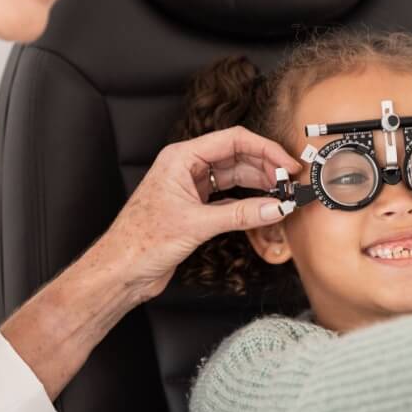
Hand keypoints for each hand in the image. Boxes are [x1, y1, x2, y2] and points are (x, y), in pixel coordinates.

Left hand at [99, 126, 301, 302]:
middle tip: (291, 181)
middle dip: (266, 166)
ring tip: (283, 193)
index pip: (233, 140)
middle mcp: (186, 168)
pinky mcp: (195, 209)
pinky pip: (229, 198)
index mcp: (181, 157)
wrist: (120, 271)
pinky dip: (248, 202)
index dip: (265, 149)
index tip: (287, 164)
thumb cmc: (140, 242)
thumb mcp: (195, 224)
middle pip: (236, 156)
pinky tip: (264, 207)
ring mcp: (191, 188)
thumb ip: (239, 215)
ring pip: (234, 177)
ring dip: (259, 184)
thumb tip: (274, 207)